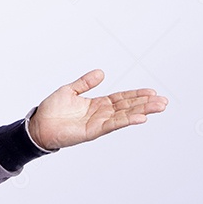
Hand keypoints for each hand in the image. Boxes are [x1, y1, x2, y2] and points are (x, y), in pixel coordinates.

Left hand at [26, 69, 167, 149]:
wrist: (38, 126)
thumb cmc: (51, 111)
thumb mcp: (70, 90)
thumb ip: (85, 82)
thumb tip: (100, 72)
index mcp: (97, 104)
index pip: (122, 98)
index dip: (137, 94)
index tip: (152, 91)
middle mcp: (101, 114)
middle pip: (128, 106)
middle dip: (146, 103)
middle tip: (164, 101)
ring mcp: (98, 123)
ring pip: (125, 115)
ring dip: (143, 111)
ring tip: (159, 107)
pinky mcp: (93, 131)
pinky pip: (113, 124)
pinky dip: (127, 120)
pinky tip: (141, 117)